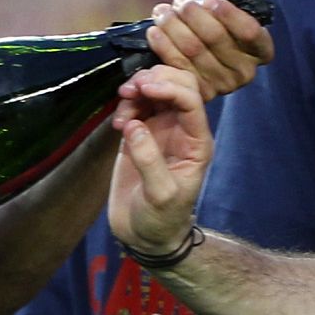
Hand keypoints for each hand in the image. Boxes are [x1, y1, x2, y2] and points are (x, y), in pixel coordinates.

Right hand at [109, 65, 213, 253]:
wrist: (145, 235)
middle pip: (178, 85)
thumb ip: (149, 160)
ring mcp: (161, 129)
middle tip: (131, 89)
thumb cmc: (161, 219)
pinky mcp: (140, 133)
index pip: (191, 101)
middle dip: (155, 79)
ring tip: (122, 108)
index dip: (170, 87)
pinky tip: (117, 122)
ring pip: (156, 90)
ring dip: (137, 89)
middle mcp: (182, 129)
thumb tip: (135, 125)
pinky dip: (126, 103)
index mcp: (197, 141)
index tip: (145, 87)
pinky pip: (137, 104)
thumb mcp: (160, 196)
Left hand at [148, 0, 287, 100]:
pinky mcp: (195, 92)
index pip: (250, 33)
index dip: (229, 16)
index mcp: (261, 49)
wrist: (189, 44)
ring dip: (175, 27)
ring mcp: (220, 85)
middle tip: (181, 2)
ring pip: (194, 51)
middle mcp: (245, 71)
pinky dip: (164, 45)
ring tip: (163, 11)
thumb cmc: (216, 17)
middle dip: (195, 17)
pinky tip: (155, 30)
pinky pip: (177, 66)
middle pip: (217, 40)